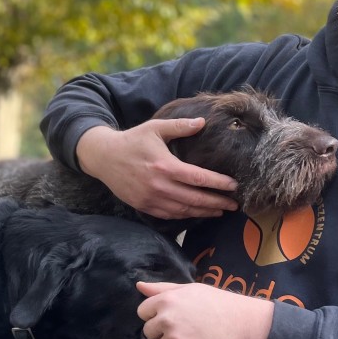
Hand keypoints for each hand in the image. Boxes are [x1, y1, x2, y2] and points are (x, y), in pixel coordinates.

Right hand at [75, 120, 238, 218]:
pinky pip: (168, 215)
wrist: (103, 157)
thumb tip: (203, 122)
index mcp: (164, 166)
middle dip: (217, 202)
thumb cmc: (132, 140)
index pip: (198, 178)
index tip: (234, 186)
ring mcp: (150, 198)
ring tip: (219, 211)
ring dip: (203, 212)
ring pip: (183, 210)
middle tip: (234, 205)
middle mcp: (159, 185)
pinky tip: (195, 213)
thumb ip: (180, 126)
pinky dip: (185, 216)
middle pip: (194, 199)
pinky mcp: (143, 205)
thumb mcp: (155, 128)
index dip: (218, 184)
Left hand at [136, 282, 273, 338]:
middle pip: (149, 332)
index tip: (170, 316)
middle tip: (184, 328)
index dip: (154, 315)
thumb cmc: (217, 303)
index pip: (142, 312)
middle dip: (161, 332)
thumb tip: (138, 286)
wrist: (243, 323)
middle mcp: (167, 319)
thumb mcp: (189, 289)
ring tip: (195, 336)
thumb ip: (161, 289)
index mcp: (166, 300)